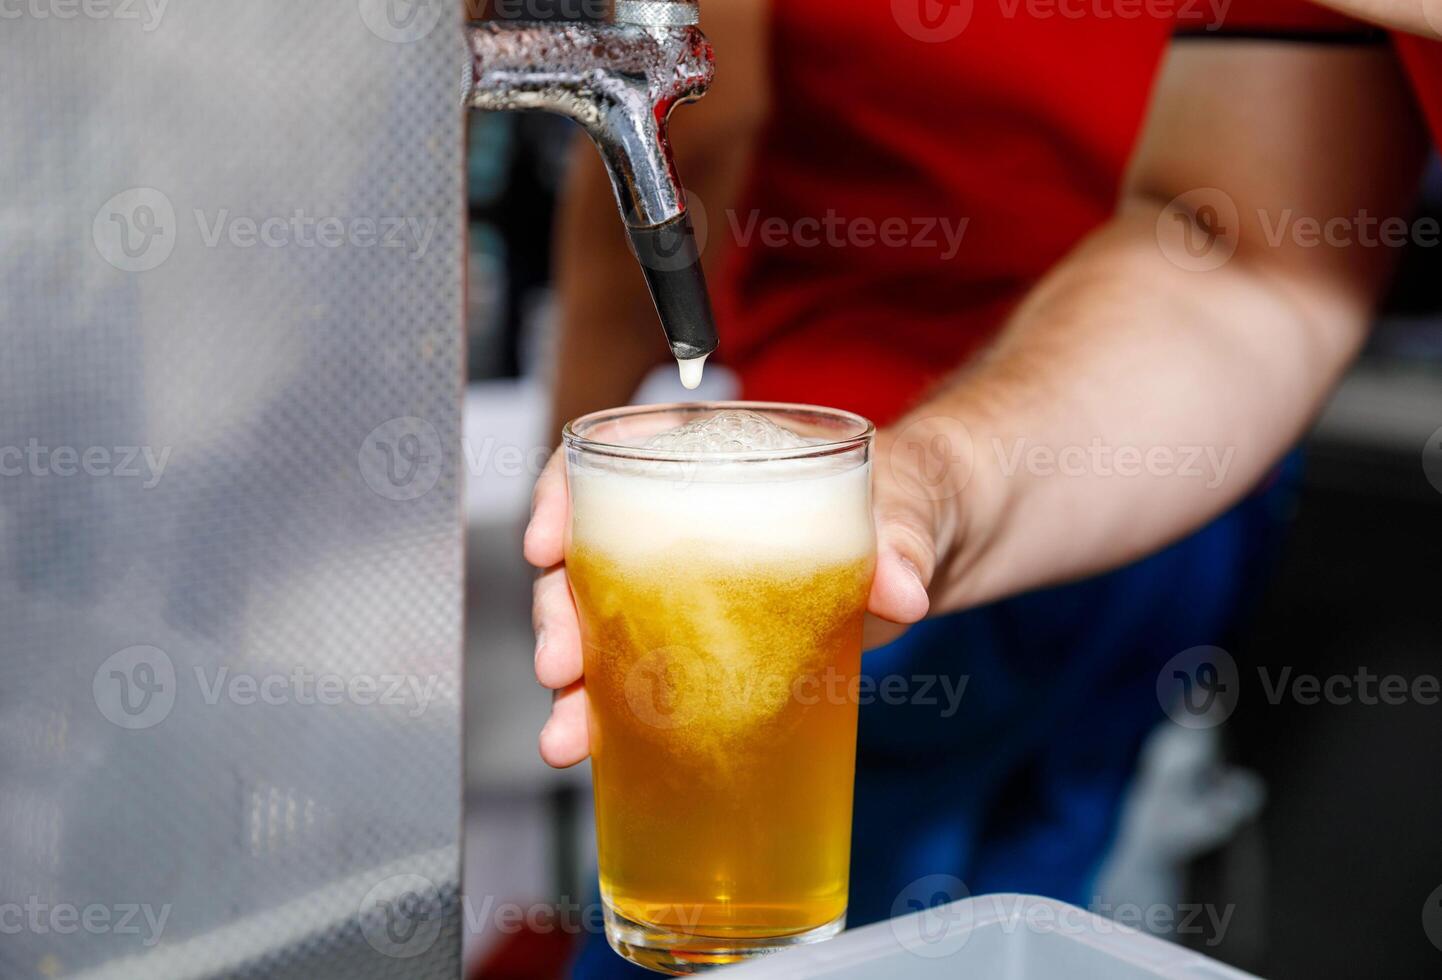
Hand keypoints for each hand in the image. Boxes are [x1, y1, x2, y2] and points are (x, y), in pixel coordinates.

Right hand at [524, 432, 951, 767]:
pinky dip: (622, 716)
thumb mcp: (914, 493)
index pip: (614, 458)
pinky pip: (656, 676)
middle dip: (560, 615)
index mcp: (721, 458)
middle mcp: (692, 521)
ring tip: (569, 734)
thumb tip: (901, 587)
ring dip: (578, 684)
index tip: (546, 544)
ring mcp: (701, 589)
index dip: (563, 496)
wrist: (948, 543)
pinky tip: (606, 753)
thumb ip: (905, 534)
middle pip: (594, 557)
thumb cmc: (916, 488)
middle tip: (561, 663)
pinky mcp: (723, 647)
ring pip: (610, 627)